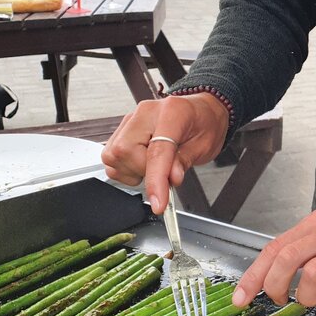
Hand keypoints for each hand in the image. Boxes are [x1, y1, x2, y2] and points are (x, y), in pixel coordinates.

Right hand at [100, 93, 229, 212]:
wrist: (201, 111)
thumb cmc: (204, 124)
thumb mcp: (205, 145)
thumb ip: (185, 161)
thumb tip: (171, 179)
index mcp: (172, 112)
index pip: (157, 150)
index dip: (156, 180)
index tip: (159, 204)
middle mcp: (146, 112)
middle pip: (126, 151)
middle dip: (143, 171)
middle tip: (163, 173)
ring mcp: (132, 119)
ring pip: (114, 155)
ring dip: (133, 170)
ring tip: (154, 165)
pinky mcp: (123, 129)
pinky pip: (111, 156)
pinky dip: (125, 168)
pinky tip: (143, 162)